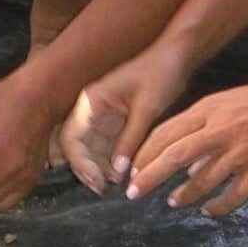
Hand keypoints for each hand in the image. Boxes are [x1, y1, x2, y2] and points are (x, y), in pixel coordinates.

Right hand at [60, 46, 189, 194]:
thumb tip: (117, 172)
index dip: (80, 163)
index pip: (71, 138)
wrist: (176, 56)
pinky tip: (121, 175)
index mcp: (90, 100)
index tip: (97, 182)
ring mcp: (100, 117)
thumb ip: (130, 140)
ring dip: (99, 169)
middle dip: (87, 169)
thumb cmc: (160, 74)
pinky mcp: (114, 123)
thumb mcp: (147, 108)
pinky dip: (110, 162)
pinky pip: (105, 147)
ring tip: (116, 184)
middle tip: (102, 189)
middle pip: (76, 147)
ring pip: (89, 150)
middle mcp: (89, 109)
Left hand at [127, 66, 247, 215]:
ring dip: (183, 194)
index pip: (166, 133)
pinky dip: (217, 207)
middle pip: (174, 156)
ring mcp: (240, 153)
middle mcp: (219, 131)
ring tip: (173, 202)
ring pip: (202, 181)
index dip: (145, 154)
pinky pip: (233, 196)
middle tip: (134, 193)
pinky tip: (209, 211)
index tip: (131, 170)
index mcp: (208, 110)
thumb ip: (202, 126)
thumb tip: (184, 159)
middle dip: (150, 176)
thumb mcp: (226, 101)